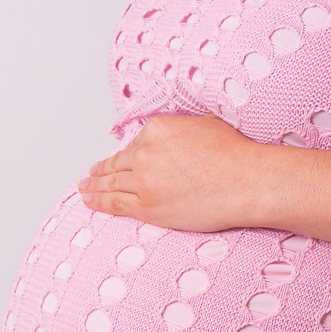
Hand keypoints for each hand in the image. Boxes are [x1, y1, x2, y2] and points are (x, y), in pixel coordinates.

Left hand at [78, 113, 267, 231]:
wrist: (246, 182)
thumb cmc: (234, 154)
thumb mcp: (204, 124)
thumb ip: (180, 128)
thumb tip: (175, 135)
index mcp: (157, 130)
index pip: (135, 143)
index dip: (126, 153)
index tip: (116, 159)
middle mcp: (146, 153)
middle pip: (118, 163)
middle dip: (102, 169)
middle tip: (90, 173)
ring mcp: (144, 181)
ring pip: (112, 184)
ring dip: (95, 186)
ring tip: (85, 187)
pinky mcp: (148, 207)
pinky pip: (115, 205)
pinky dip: (99, 202)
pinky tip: (89, 200)